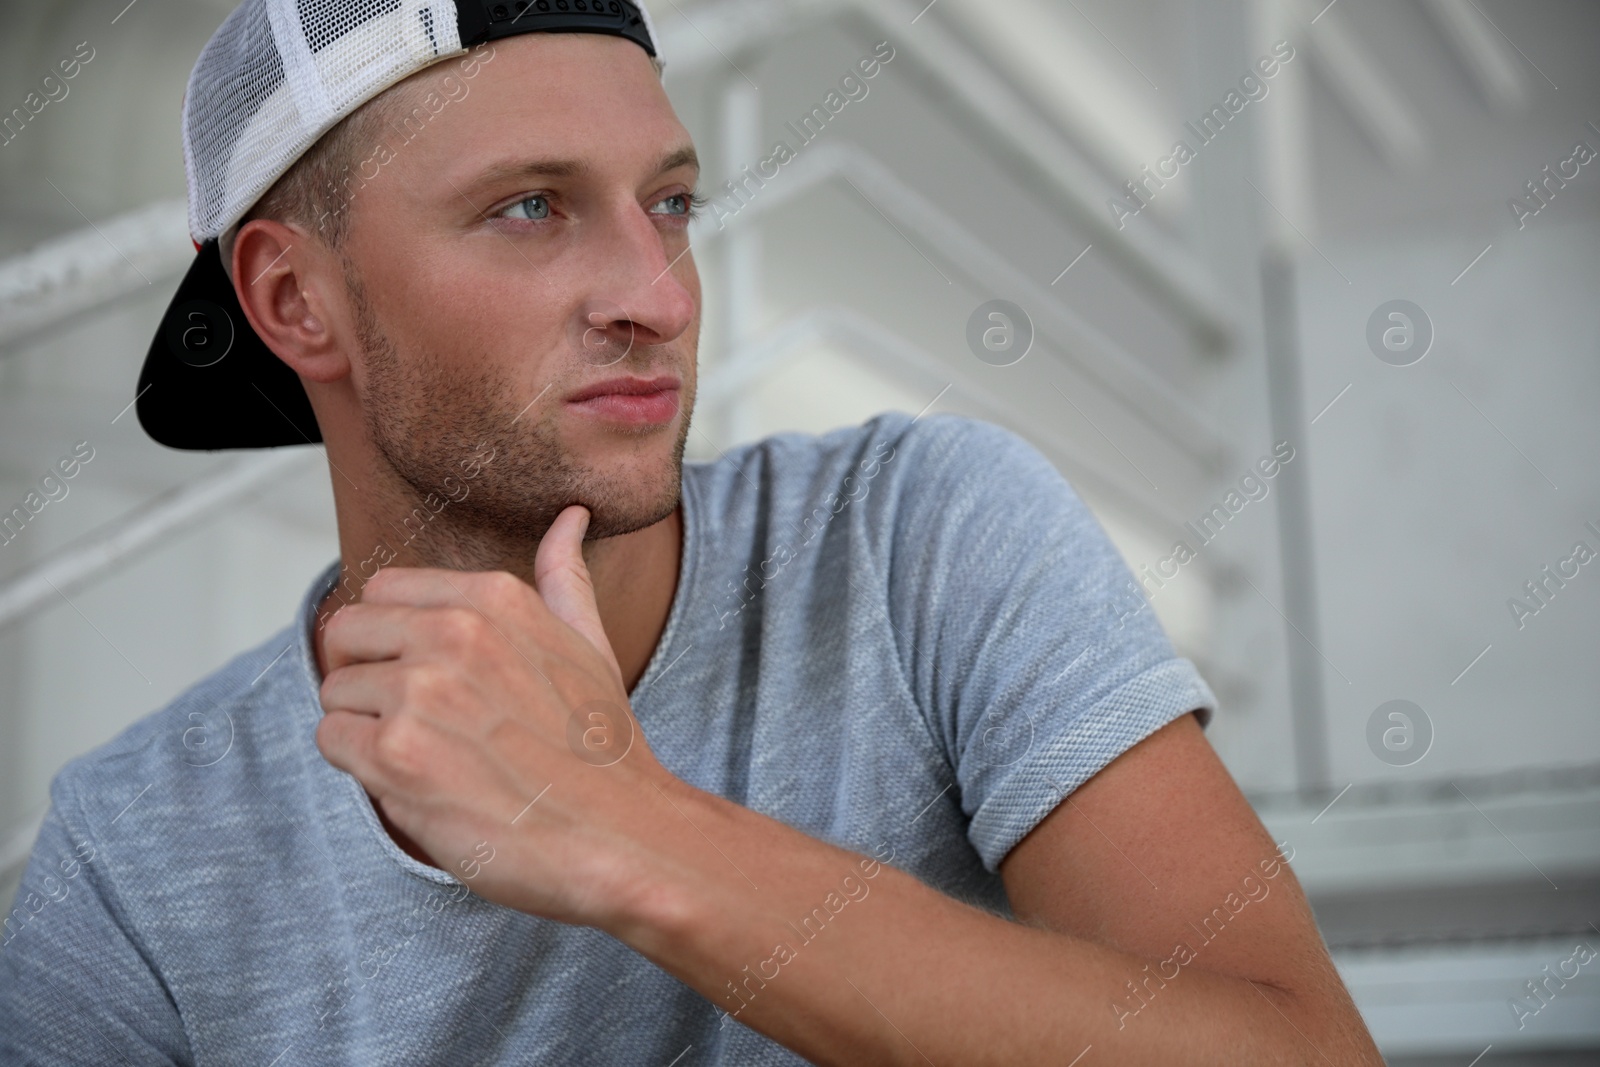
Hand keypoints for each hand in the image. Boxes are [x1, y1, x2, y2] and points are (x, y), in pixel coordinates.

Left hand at [315, 505, 678, 928]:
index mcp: (494, 598)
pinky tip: (416, 782)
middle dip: (363, 675)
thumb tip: (571, 517)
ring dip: (364, 728)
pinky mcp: (396, 755)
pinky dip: (360, 767)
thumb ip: (563, 577)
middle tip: (410, 721)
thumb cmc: (603, 751)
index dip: (391, 637)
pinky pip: (332, 740)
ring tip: (425, 758)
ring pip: (334, 690)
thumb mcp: (589, 645)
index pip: (384, 590)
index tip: (418, 674)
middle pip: (346, 631)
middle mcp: (453, 633)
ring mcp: (421, 692)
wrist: (619, 836)